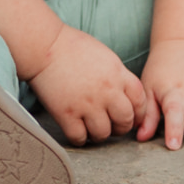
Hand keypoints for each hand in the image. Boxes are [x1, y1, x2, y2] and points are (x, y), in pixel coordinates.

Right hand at [28, 24, 147, 144]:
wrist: (44, 45)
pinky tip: (76, 129)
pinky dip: (79, 138)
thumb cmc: (72, 46)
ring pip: (103, 134)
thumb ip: (117, 75)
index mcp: (117, 73)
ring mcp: (87, 104)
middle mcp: (107, 91)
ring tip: (92, 127)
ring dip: (99, 134)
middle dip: (121, 127)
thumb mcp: (104, 56)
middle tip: (112, 125)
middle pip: (125, 121)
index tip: (132, 117)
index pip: (140, 101)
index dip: (138, 113)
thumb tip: (124, 96)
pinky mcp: (67, 114)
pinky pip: (80, 138)